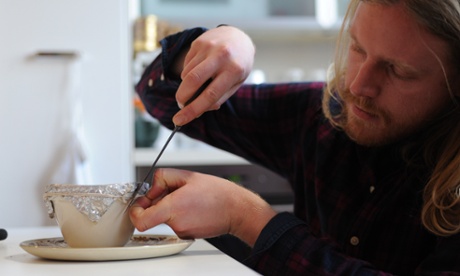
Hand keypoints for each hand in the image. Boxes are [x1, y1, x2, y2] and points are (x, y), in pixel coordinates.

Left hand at [129, 168, 275, 245]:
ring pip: (165, 219)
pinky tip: (193, 207)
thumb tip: (151, 188)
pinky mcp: (189, 235)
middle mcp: (176, 223)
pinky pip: (176, 223)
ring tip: (188, 198)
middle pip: (153, 216)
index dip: (135, 212)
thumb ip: (163, 178)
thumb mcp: (188, 175)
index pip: (141, 220)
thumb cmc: (217, 193)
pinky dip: (179, 215)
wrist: (236, 209)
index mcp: (173, 207)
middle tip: (168, 193)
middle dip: (156, 204)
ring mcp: (182, 231)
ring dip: (170, 208)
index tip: (138, 205)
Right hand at [172, 26, 254, 125]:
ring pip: (187, 73)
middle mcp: (221, 57)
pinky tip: (199, 70)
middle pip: (193, 80)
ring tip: (197, 85)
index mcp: (234, 71)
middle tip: (181, 105)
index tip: (179, 120)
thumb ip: (219, 97)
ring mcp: (208, 48)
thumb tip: (199, 110)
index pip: (210, 95)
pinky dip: (188, 73)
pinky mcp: (198, 43)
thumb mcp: (236, 83)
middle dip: (182, 97)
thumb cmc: (238, 65)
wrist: (238, 37)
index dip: (193, 110)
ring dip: (186, 86)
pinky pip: (186, 64)